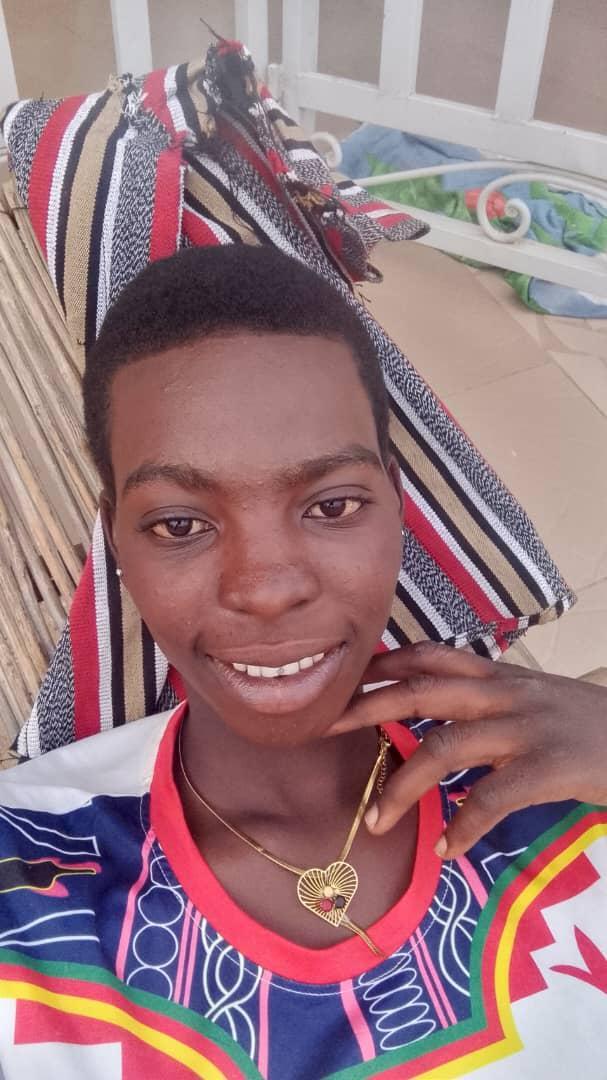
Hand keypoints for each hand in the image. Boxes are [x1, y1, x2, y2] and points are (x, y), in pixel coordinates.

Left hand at [328, 642, 606, 857]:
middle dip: (368, 709)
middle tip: (326, 728)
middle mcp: (503, 693)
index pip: (428, 657)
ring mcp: (524, 728)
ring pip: (445, 747)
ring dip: (404, 785)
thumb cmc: (586, 723)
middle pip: (421, 692)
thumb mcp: (534, 697)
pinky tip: (449, 849)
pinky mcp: (547, 766)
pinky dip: (464, 826)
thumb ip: (487, 699)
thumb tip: (435, 714)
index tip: (342, 681)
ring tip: (378, 820)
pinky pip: (492, 797)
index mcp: (498, 676)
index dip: (382, 665)